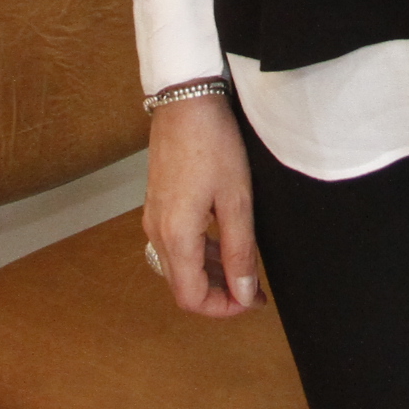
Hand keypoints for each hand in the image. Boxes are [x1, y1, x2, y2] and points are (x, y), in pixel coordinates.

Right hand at [144, 96, 261, 317]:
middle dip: (219, 294)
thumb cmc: (213, 144)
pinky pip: (176, 243)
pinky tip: (225, 241)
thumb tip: (243, 294)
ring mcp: (154, 217)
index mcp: (175, 236)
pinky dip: (200, 253)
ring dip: (211, 273)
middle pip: (183, 286)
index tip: (251, 300)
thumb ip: (239, 251)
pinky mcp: (158, 203)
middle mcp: (157, 232)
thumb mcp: (236, 200)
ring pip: (179, 265)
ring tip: (246, 266)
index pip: (191, 298)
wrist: (186, 100)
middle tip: (254, 288)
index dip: (222, 308)